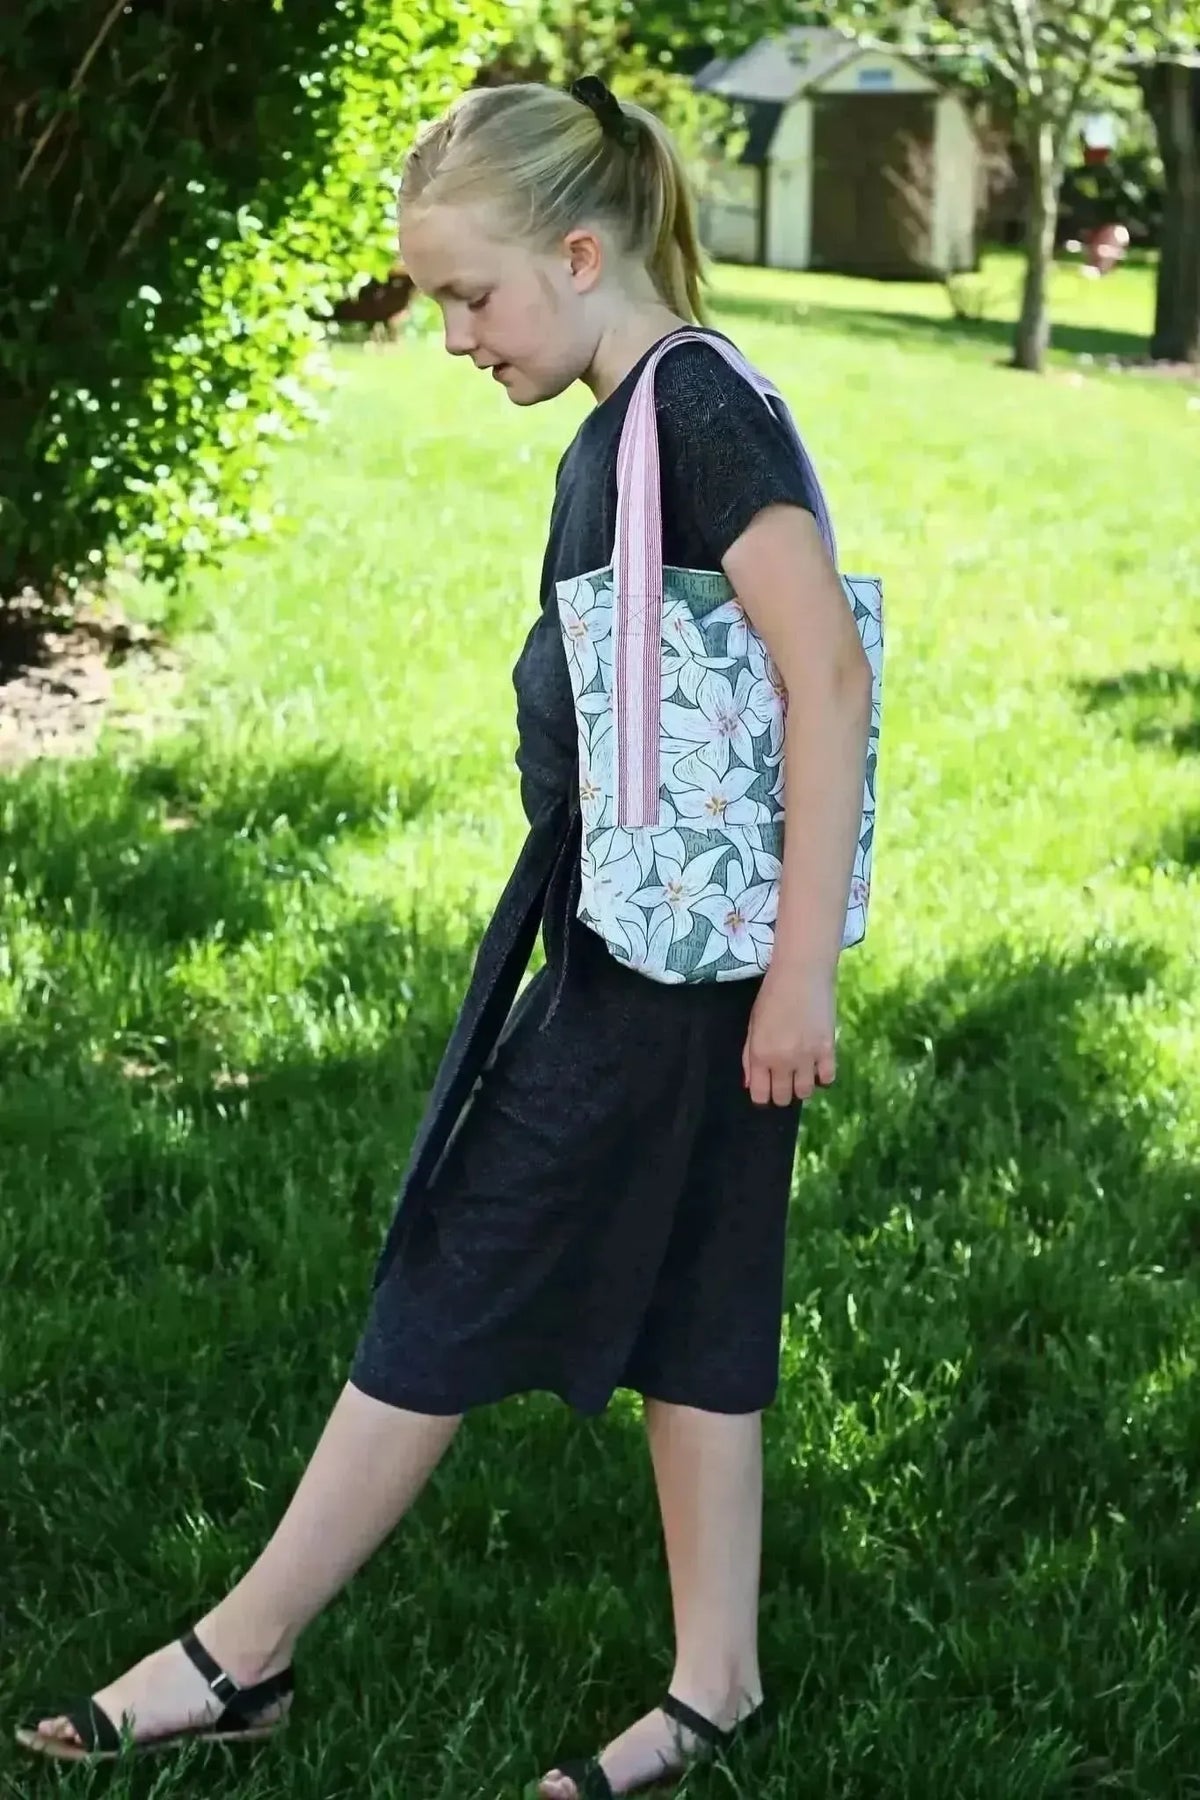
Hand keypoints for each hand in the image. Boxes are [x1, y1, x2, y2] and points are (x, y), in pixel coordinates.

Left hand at [743, 961, 836, 1105]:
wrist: (801, 973)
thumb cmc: (771, 995)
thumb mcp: (752, 1025)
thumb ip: (749, 1056)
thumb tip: (750, 1085)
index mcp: (760, 1054)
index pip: (760, 1095)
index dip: (762, 1097)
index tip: (766, 1089)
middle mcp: (782, 1061)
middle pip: (783, 1098)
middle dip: (781, 1094)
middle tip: (783, 1081)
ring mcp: (807, 1057)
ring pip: (805, 1092)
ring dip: (801, 1087)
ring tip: (801, 1073)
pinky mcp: (828, 1049)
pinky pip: (828, 1078)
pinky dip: (822, 1077)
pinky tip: (818, 1066)